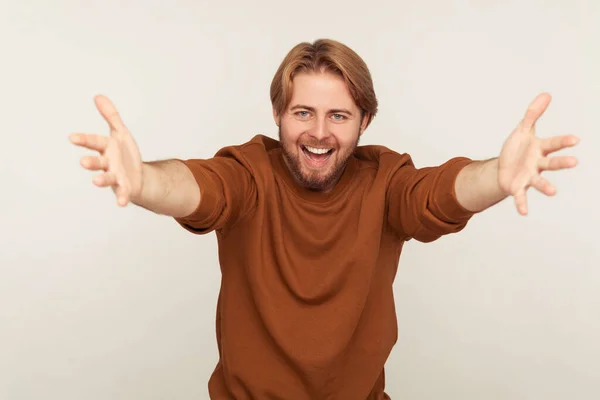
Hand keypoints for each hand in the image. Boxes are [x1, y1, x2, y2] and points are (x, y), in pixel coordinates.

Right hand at [70, 95, 142, 206]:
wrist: (139, 176)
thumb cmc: (126, 154)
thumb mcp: (121, 133)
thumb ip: (111, 116)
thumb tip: (98, 96)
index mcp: (106, 148)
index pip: (94, 142)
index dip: (84, 140)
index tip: (72, 137)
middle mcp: (108, 163)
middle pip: (98, 161)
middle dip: (91, 162)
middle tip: (82, 161)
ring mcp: (116, 177)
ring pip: (107, 178)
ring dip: (101, 179)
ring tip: (96, 181)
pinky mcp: (125, 188)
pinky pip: (123, 193)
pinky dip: (122, 198)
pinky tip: (122, 203)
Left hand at [498, 93, 578, 214]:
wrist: (503, 167)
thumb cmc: (517, 148)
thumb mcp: (522, 130)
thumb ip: (532, 114)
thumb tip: (546, 94)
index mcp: (540, 148)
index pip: (553, 143)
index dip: (563, 141)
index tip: (575, 139)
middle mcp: (538, 164)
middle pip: (552, 163)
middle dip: (562, 162)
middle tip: (574, 162)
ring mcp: (529, 177)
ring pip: (540, 181)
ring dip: (546, 186)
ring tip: (553, 192)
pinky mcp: (518, 187)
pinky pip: (521, 197)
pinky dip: (522, 204)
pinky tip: (523, 213)